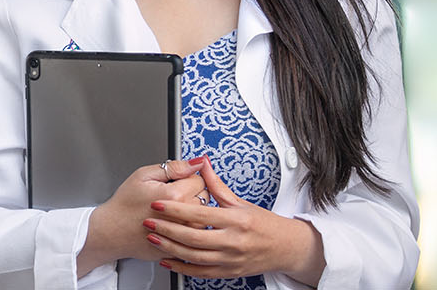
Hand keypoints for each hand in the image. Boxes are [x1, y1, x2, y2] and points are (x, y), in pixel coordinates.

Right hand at [77, 157, 209, 273]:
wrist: (113, 231)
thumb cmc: (124, 205)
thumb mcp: (143, 176)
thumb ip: (174, 167)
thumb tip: (198, 161)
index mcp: (175, 196)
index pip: (200, 179)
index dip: (186, 178)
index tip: (173, 183)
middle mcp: (184, 216)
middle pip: (205, 196)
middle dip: (191, 193)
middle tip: (170, 196)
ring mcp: (185, 234)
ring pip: (204, 215)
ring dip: (192, 211)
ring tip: (171, 211)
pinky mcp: (183, 246)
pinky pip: (196, 232)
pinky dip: (187, 227)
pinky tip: (172, 224)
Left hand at [146, 159, 324, 284]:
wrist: (287, 248)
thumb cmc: (265, 224)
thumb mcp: (242, 202)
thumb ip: (217, 185)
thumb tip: (202, 164)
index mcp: (237, 220)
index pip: (200, 214)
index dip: (176, 209)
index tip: (157, 204)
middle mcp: (234, 241)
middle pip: (194, 237)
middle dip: (167, 229)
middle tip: (148, 221)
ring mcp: (231, 259)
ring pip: (194, 256)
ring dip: (170, 248)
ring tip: (153, 238)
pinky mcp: (230, 272)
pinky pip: (201, 273)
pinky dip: (182, 268)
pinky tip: (168, 260)